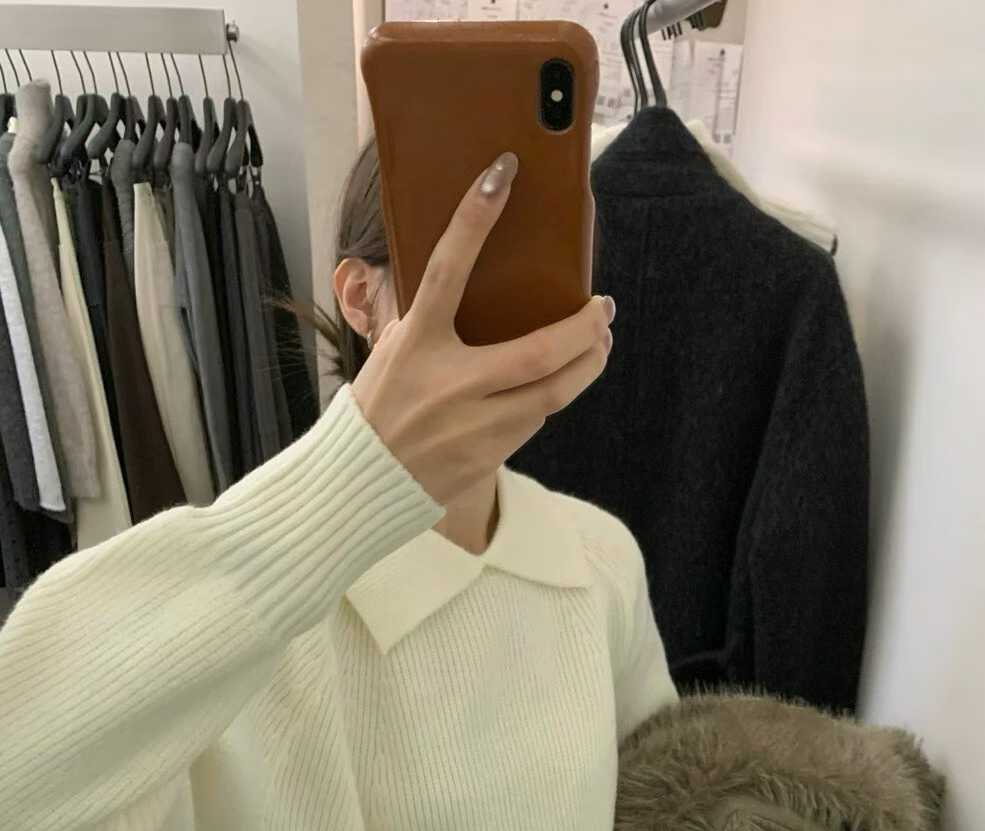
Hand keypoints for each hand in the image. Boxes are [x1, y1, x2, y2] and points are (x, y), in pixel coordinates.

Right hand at [350, 151, 614, 508]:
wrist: (363, 483)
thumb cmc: (378, 409)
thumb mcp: (390, 355)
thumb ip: (424, 323)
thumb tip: (458, 283)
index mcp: (417, 344)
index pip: (446, 271)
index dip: (472, 219)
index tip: (501, 174)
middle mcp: (450, 383)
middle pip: (540, 352)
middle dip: (586, 330)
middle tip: (603, 309)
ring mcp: (473, 425)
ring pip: (553, 394)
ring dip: (586, 366)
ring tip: (600, 345)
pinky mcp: (487, 456)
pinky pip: (535, 422)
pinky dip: (552, 397)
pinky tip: (561, 383)